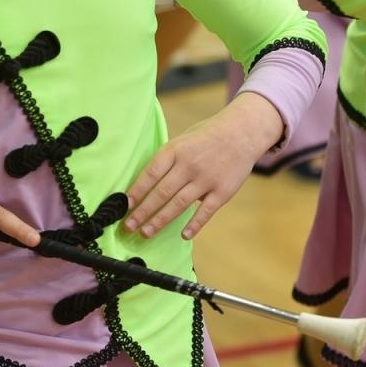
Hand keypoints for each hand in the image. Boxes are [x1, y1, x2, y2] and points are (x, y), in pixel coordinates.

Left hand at [124, 92, 282, 239]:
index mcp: (175, 150)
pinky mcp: (222, 191)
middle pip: (161, 192)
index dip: (136, 191)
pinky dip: (194, 224)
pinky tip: (183, 235)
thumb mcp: (183, 140)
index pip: (150, 174)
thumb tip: (148, 184)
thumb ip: (168, 160)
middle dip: (142, 212)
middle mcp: (189, 165)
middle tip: (128, 226)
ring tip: (146, 232)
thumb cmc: (207, 136)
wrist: (242, 132)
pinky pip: (206, 211)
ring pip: (179, 204)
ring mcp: (206, 179)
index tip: (123, 205)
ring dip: (160, 221)